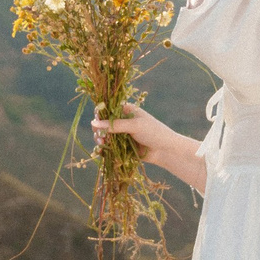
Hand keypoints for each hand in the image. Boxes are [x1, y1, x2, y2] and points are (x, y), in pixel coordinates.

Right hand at [91, 102, 207, 193]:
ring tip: (101, 144)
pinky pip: (109, 146)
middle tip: (100, 138)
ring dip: (100, 139)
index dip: (99, 115)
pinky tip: (102, 151)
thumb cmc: (154, 133)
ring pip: (104, 135)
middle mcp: (122, 120)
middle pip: (102, 123)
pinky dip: (104, 148)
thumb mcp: (134, 126)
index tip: (95, 123)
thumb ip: (114, 125)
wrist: (166, 150)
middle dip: (98, 130)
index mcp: (125, 110)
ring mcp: (121, 133)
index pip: (106, 109)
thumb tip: (93, 123)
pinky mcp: (122, 145)